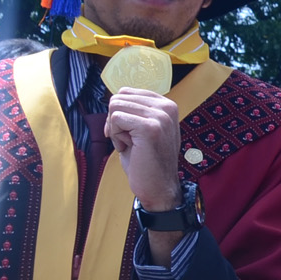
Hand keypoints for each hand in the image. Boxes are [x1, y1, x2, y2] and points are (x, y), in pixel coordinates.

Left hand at [107, 87, 186, 254]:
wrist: (158, 188)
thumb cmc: (146, 161)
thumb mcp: (144, 128)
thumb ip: (135, 110)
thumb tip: (113, 97)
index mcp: (167, 105)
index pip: (126, 91)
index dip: (119, 112)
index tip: (127, 132)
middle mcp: (167, 107)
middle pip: (118, 97)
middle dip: (115, 120)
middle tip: (128, 141)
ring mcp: (160, 117)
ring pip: (115, 106)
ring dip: (115, 129)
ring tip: (130, 145)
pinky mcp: (150, 128)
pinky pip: (115, 119)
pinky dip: (116, 136)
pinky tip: (129, 149)